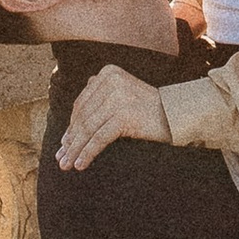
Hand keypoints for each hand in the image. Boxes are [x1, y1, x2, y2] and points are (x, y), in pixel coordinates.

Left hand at [56, 66, 173, 173]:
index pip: (82, 103)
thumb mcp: (122, 95)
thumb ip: (99, 100)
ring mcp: (118, 98)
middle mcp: (111, 81)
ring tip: (67, 164)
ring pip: (88, 129)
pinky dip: (88, 153)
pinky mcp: (124, 115)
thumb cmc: (148, 110)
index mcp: (108, 73)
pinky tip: (80, 164)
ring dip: (75, 149)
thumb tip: (70, 128)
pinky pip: (99, 138)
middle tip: (61, 158)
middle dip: (70, 140)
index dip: (71, 126)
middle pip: (83, 116)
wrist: (177, 115)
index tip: (64, 143)